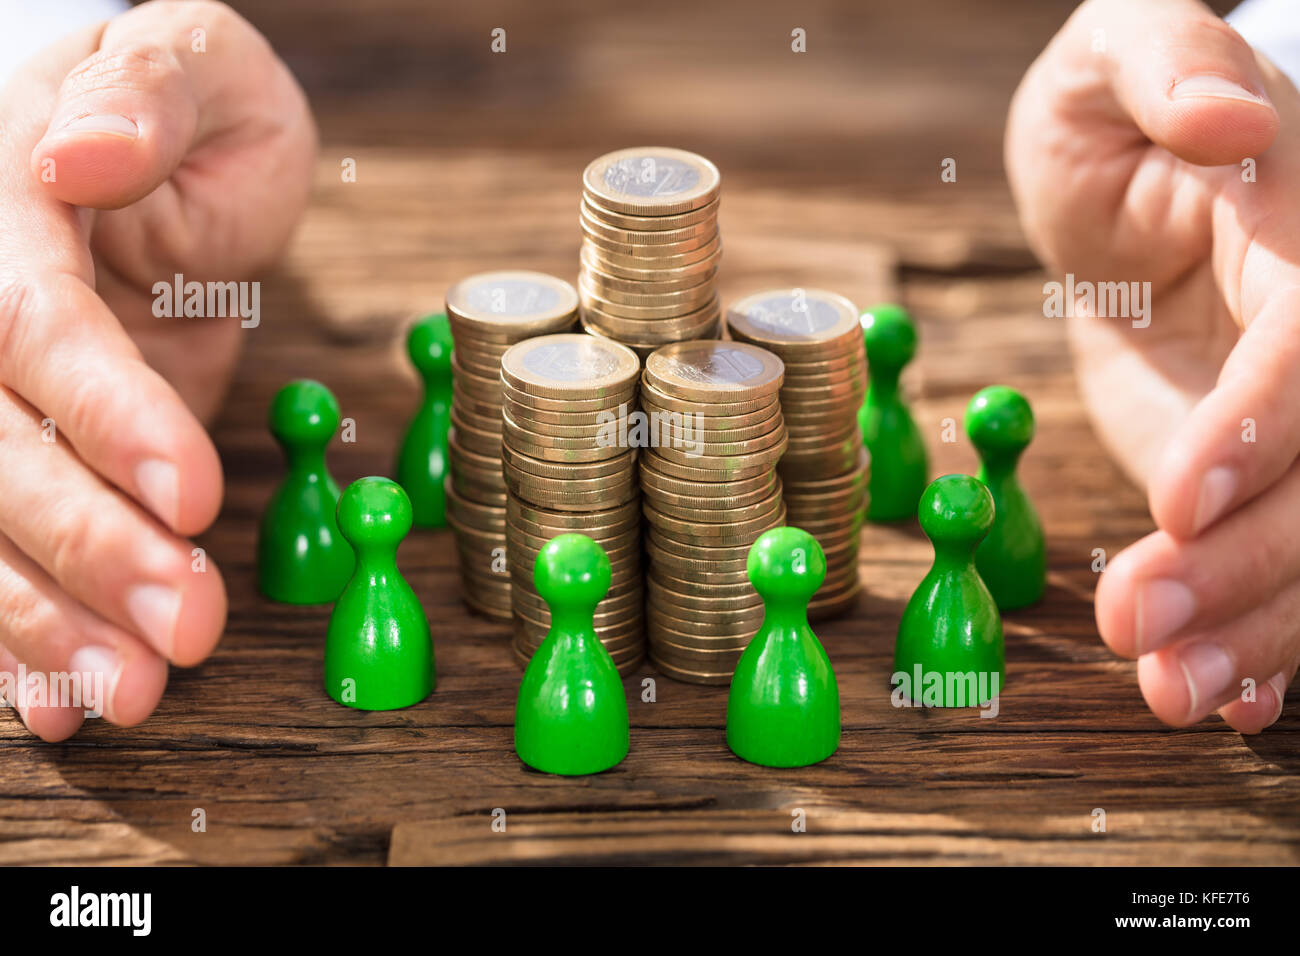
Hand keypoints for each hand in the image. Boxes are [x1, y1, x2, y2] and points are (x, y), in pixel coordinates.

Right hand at [0, 0, 314, 739]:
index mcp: (1, 209)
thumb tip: (80, 156)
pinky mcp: (5, 447)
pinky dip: (13, 636)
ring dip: (44, 620)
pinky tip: (58, 699)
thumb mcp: (190, 64)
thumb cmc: (175, 108)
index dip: (105, 414)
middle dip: (84, 547)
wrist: (134, 153)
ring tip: (132, 692)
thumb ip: (149, 96)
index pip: (31, 324)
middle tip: (182, 628)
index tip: (193, 495)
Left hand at [1007, 0, 1299, 731]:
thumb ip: (1167, 62)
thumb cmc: (1120, 114)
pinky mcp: (1270, 472)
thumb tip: (1224, 117)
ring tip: (1174, 692)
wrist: (1134, 187)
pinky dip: (1270, 640)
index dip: (1266, 423)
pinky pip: (1292, 558)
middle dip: (1254, 561)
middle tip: (1145, 629)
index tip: (1181, 500)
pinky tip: (1231, 699)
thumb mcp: (1120, 53)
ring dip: (1258, 627)